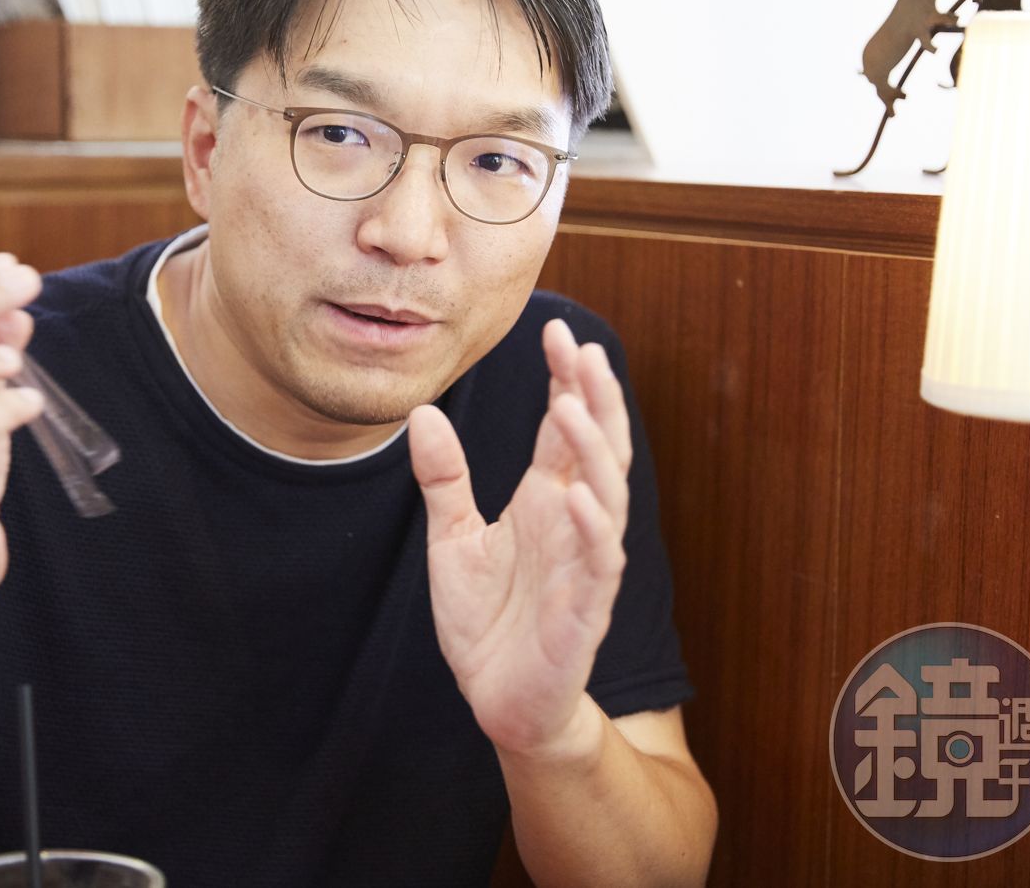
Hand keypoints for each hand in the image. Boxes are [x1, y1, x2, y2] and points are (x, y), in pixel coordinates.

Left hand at [410, 319, 632, 758]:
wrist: (497, 698)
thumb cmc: (486, 618)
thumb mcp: (450, 538)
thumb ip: (443, 477)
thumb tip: (423, 412)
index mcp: (546, 499)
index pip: (564, 428)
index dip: (566, 380)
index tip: (556, 331)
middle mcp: (574, 522)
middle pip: (598, 447)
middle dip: (594, 397)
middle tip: (582, 348)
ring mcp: (584, 564)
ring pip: (606, 496)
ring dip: (593, 452)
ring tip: (571, 406)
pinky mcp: (585, 611)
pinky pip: (599, 565)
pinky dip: (593, 531)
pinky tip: (579, 499)